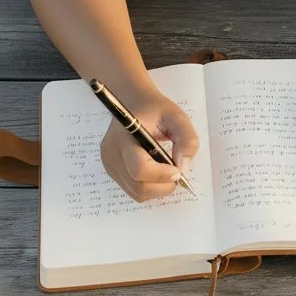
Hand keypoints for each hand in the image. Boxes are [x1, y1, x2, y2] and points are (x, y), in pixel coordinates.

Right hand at [100, 87, 199, 201]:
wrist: (131, 103)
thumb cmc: (154, 109)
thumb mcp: (176, 117)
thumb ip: (186, 139)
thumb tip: (183, 167)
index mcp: (124, 136)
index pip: (139, 168)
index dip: (162, 175)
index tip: (178, 169)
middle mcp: (112, 153)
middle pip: (138, 186)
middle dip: (163, 186)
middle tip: (176, 172)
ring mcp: (109, 164)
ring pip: (136, 192)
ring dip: (157, 189)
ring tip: (166, 170)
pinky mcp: (111, 171)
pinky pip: (133, 190)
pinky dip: (149, 188)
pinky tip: (155, 171)